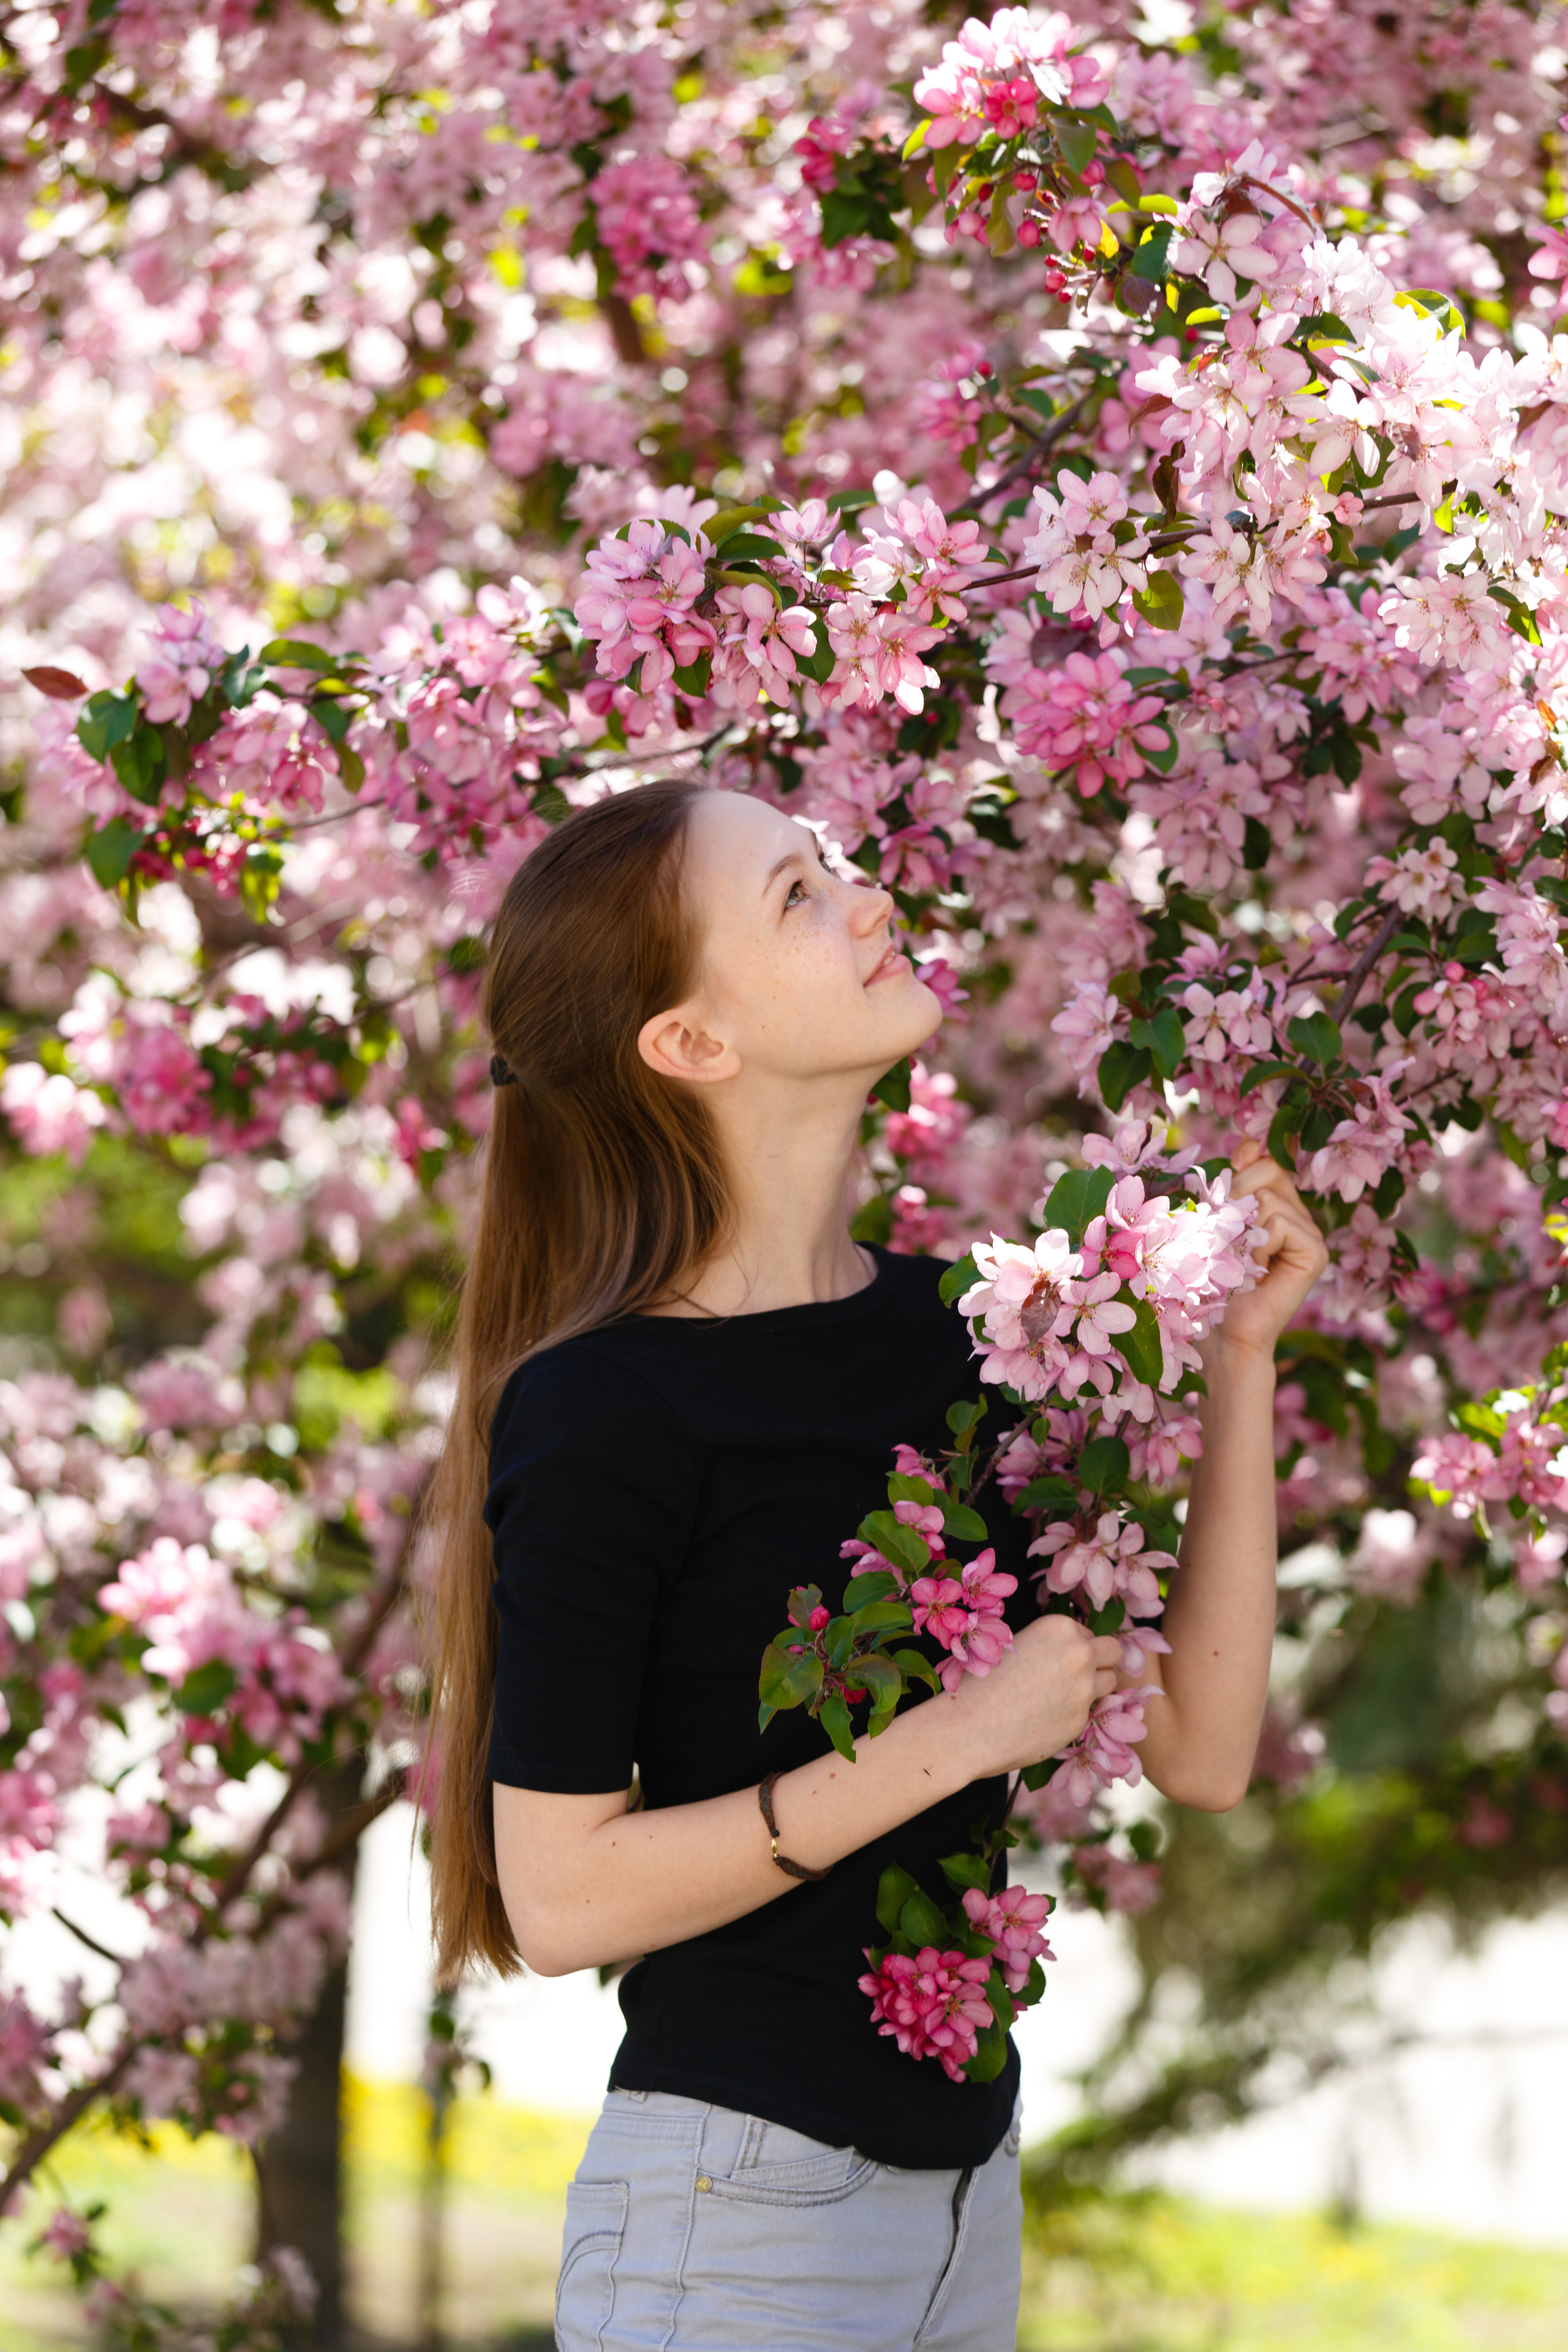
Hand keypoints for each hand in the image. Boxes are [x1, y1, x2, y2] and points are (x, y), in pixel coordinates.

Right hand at [925, 1613, 1122, 1780]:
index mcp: (1059, 1627)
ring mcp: (1085, 1689)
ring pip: (1110, 1683)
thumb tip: (1065, 1659)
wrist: (967, 1726)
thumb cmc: (979, 1684)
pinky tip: (1047, 1720)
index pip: (1088, 1633)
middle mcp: (1079, 1654)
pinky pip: (1090, 1713)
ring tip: (1061, 1698)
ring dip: (1094, 1688)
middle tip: (1078, 1676)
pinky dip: (1075, 1715)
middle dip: (1101, 1662)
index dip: (1075, 1647)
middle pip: (1113, 1652)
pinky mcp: (1081, 1721)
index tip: (1060, 1660)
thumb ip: (1049, 1647)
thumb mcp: (1015, 1646)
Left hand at [1212, 1138, 1328, 1363]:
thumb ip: (1234, 1187)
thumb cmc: (1213, 1280)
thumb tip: (1248, 1143)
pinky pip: (1281, 1224)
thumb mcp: (1217, 1224)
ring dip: (1242, 1229)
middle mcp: (1299, 1214)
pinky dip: (1259, 1247)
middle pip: (1269, 1170)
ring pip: (1269, 1198)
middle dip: (1237, 1195)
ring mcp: (1312, 1233)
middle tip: (1228, 1235)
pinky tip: (1257, 1271)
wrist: (1224, 1330)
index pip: (1269, 1159)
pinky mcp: (1317, 1252)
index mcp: (1278, 1204)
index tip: (1234, 1165)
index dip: (1250, 1156)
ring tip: (1241, 1259)